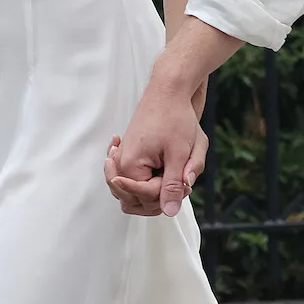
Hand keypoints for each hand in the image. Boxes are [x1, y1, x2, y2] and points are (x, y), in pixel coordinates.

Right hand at [105, 79, 207, 218]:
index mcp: (130, 165)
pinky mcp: (127, 154)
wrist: (168, 91)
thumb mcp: (181, 153)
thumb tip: (169, 212)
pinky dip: (145, 180)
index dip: (169, 193)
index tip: (183, 179)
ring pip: (133, 192)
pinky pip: (132, 179)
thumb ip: (174, 184)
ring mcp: (122, 159)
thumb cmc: (175, 118)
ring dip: (154, 188)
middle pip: (135, 200)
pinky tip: (160, 171)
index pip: (146, 198)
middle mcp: (120, 164)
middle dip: (160, 194)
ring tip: (171, 173)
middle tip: (180, 177)